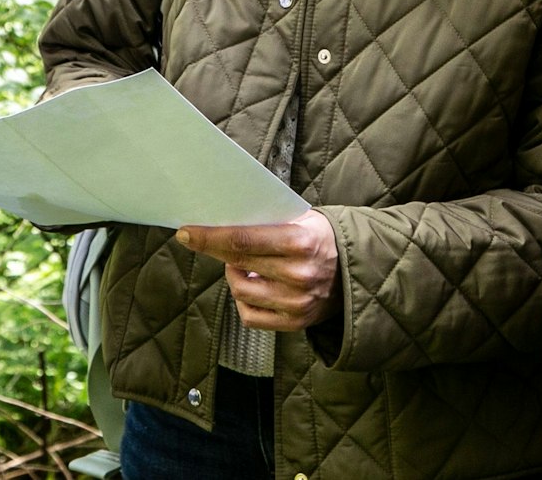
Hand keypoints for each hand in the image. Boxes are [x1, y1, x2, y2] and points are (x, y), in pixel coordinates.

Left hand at [177, 210, 339, 331]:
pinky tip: (250, 285)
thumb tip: (221, 219)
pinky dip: (243, 300)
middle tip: (198, 239)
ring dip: (233, 275)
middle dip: (212, 250)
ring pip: (241, 291)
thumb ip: (266, 221)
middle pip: (238, 263)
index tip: (187, 232)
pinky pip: (250, 316)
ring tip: (240, 265)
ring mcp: (297, 303)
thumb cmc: (320, 238)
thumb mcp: (301, 219)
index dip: (210, 237)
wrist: (354, 270)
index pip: (243, 240)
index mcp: (301, 242)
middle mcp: (299, 275)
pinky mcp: (295, 323)